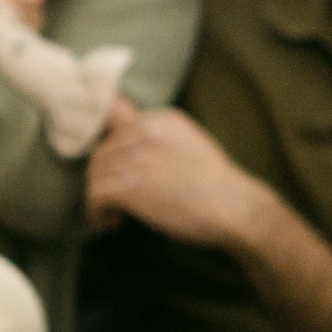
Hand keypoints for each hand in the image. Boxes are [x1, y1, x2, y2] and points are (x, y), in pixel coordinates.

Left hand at [85, 100, 275, 250]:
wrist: (235, 209)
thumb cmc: (212, 183)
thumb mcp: (185, 142)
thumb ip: (152, 132)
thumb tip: (113, 110)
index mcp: (161, 119)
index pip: (114, 133)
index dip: (112, 161)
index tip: (120, 179)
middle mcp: (148, 133)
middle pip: (101, 154)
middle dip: (103, 180)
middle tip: (115, 202)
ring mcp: (140, 159)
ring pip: (95, 175)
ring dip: (100, 199)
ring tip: (114, 214)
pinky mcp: (134, 187)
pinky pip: (96, 196)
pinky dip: (97, 211)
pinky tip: (113, 221)